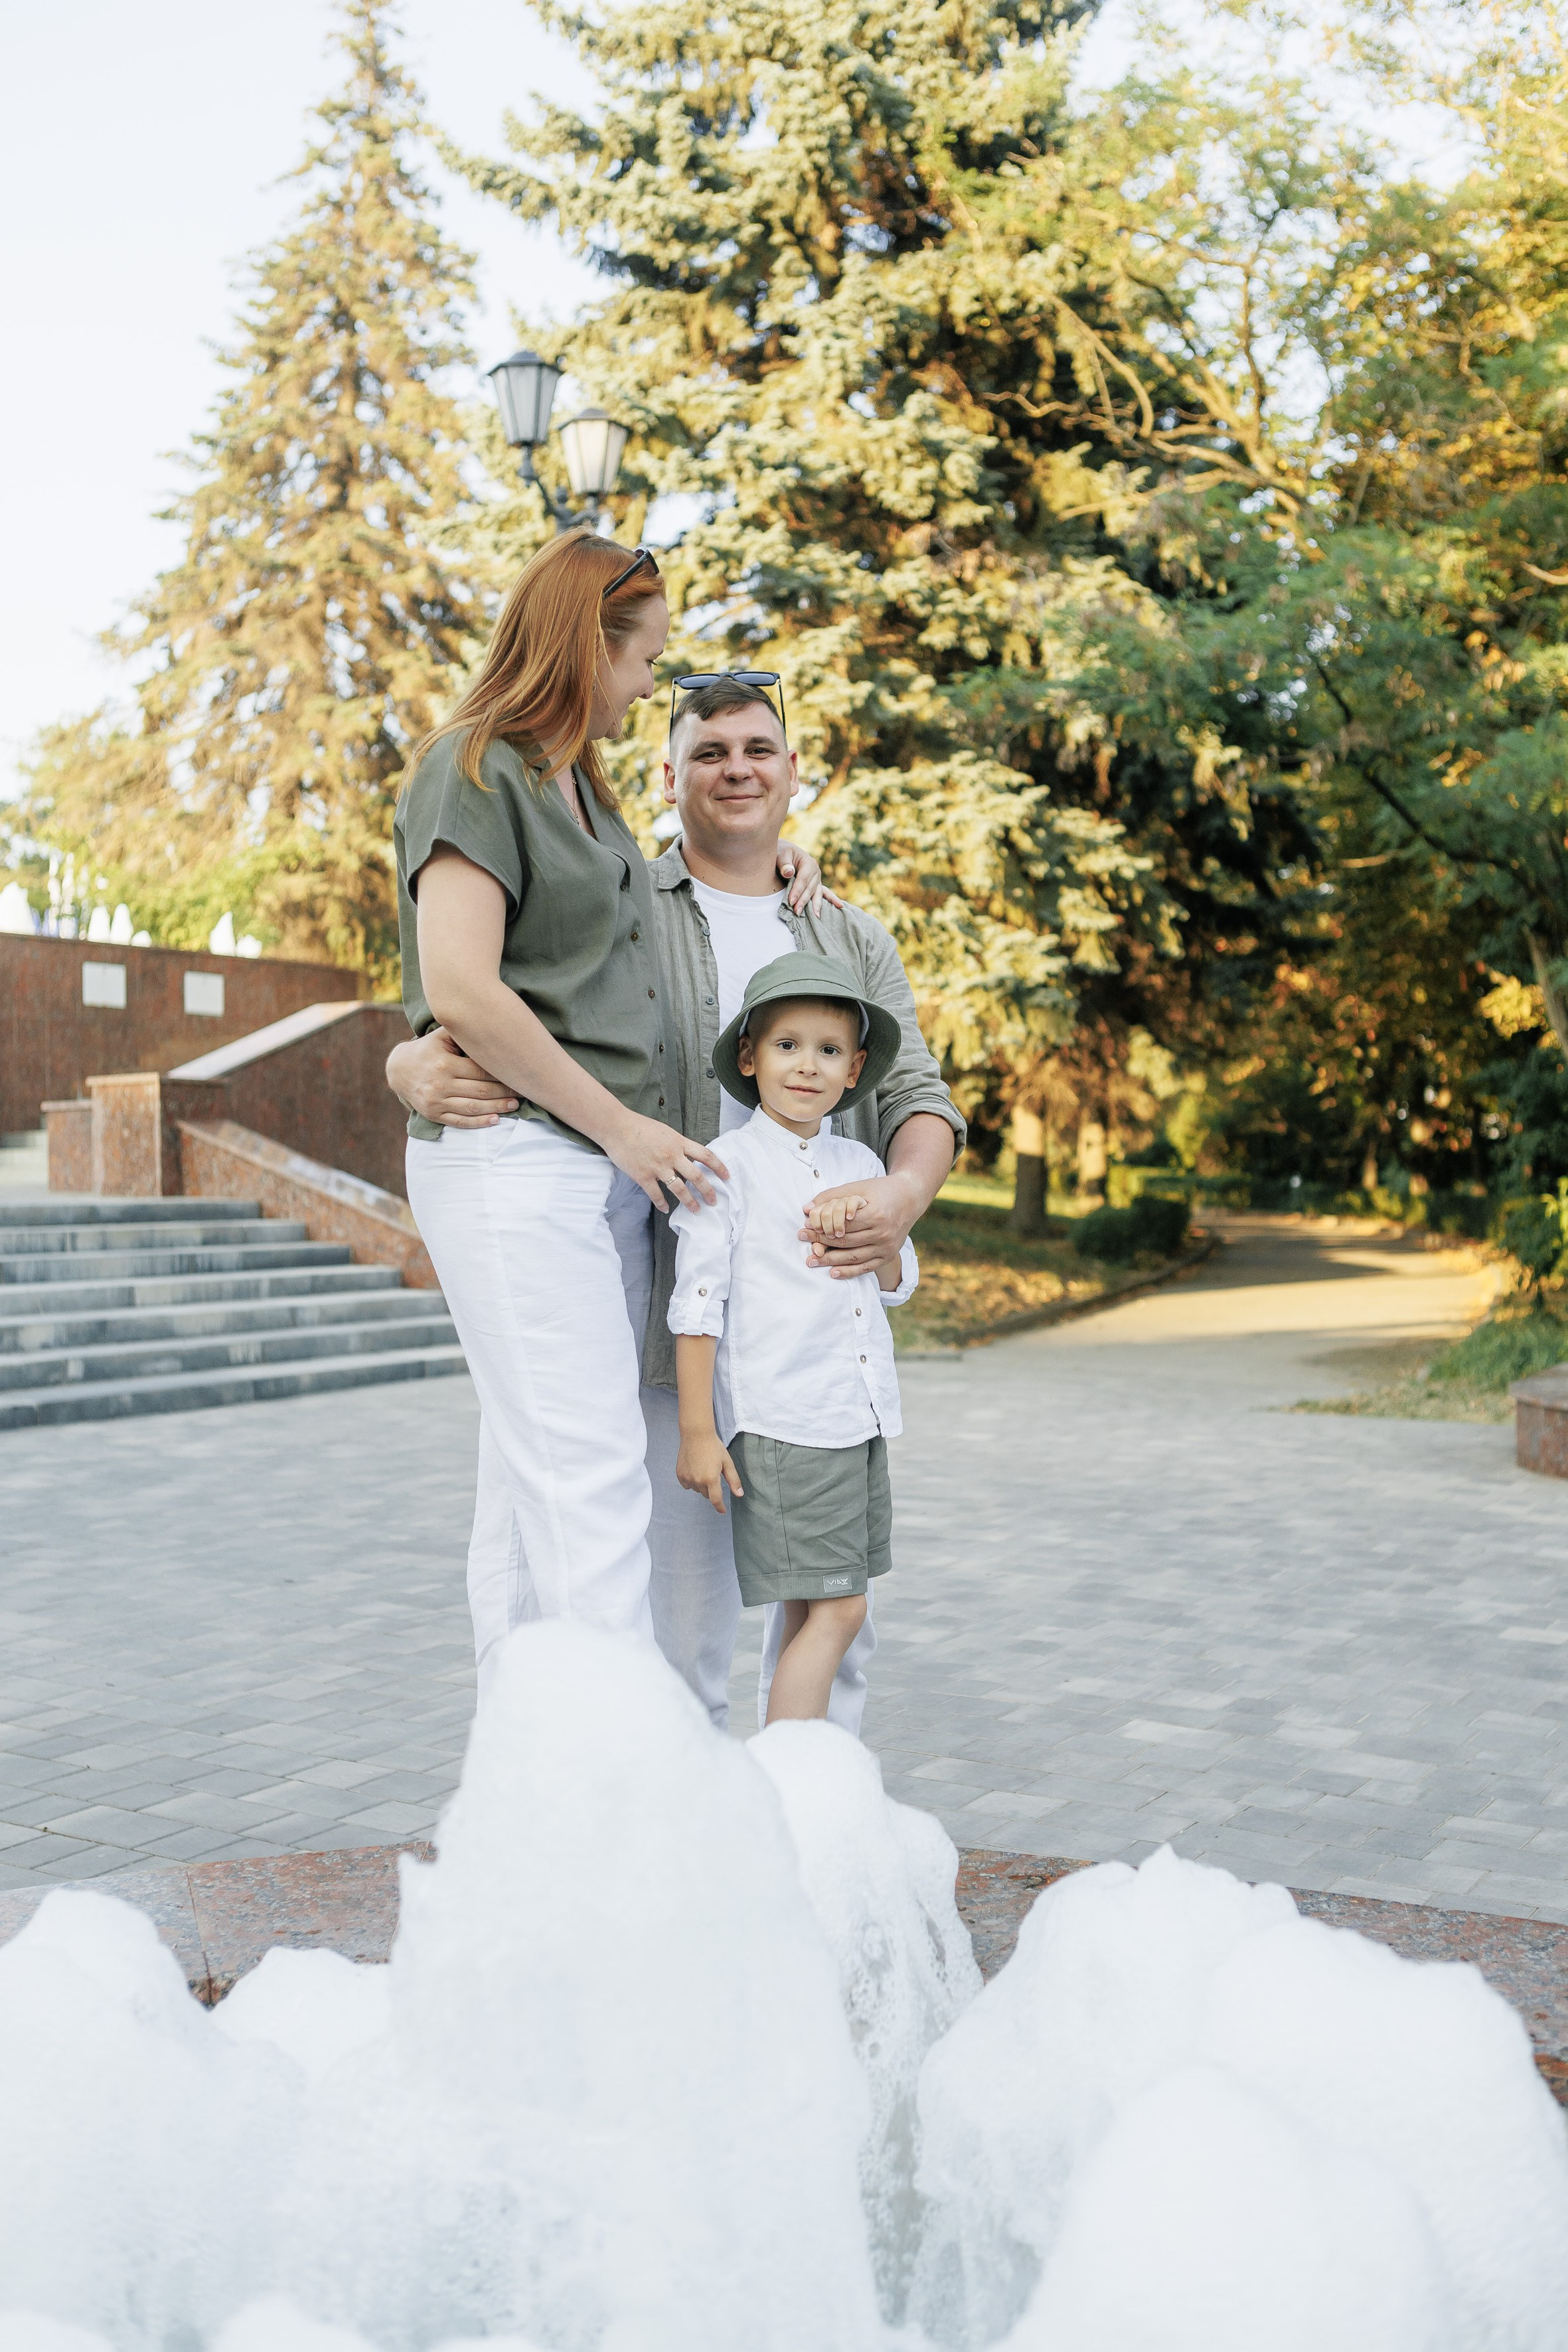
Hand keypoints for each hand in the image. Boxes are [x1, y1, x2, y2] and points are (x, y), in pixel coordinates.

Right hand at [387, 1028, 518, 1126]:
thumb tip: (492, 1023)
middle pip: (480, 1090)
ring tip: (514, 1105)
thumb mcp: (441, 1036)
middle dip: (504, 1092)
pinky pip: (459, 1121)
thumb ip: (463, 1031)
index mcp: (445, 1063)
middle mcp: (440, 1083)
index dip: (501, 1073)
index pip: (480, 1070)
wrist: (399, 1070)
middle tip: (523, 1091)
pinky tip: (495, 1120)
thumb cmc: (427, 1049)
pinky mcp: (434, 1114)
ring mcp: (436, 1101)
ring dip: (497, 1108)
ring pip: (472, 1107)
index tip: (518, 1073)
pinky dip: (478, 1123)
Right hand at [606, 1112, 729, 1212]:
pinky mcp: (643, 1176)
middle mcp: (672, 1155)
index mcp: (679, 1142)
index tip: (727, 1177)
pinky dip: (662, 1204)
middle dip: (708, 1191)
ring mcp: (658, 1167)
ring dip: (690, 1202)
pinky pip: (656, 1195)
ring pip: (679, 1189)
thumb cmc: (639, 1126)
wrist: (617, 1127)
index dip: (719, 1167)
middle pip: (697, 1176)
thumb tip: (686, 1154)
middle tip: (714, 1201)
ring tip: (696, 1210)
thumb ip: (677, 1143)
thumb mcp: (665, 1131)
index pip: (706, 1155)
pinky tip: (666, 1209)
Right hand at [677, 1429, 743, 1514]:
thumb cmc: (714, 1447)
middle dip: (711, 1489)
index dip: (719, 1507)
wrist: (696, 1434)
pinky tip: (694, 1469)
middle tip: (713, 1473)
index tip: (722, 1511)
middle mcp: (698, 1481)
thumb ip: (733, 1480)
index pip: (715, 1500)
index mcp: (711, 1479)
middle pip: (706, 1494)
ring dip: (701, 1484)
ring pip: (697, 1489)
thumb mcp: (727, 1463)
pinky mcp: (680, 1475)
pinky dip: (691, 1481)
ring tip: (703, 1468)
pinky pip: (687, 1485)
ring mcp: (687, 1478)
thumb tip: (739, 1494)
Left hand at [776, 839, 843, 915]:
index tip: (791, 901)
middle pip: (810, 888)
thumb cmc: (782, 853)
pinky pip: (824, 894)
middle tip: (797, 912)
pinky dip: (831, 900)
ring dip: (815, 905)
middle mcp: (816, 871)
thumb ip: (784, 863)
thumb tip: (789, 873)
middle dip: (804, 901)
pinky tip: (840, 906)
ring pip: (817, 893)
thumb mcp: (781, 854)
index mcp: (809, 863)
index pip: (803, 879)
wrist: (785, 853)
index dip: (797, 890)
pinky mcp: (817, 885)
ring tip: (815, 917)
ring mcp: (817, 879)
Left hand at [800, 1171, 918, 1277]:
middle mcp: (883, 1233)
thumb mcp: (857, 1188)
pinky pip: (866, 1267)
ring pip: (853, 1257)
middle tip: (803, 1243)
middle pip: (845, 1242)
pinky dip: (849, 1272)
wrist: (910, 1198)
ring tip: (811, 1260)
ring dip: (830, 1260)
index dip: (821, 1228)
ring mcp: (887, 1247)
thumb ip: (832, 1197)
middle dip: (821, 1243)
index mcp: (876, 1214)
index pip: (841, 1225)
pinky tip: (833, 1273)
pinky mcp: (889, 1255)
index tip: (805, 1228)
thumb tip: (807, 1209)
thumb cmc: (880, 1190)